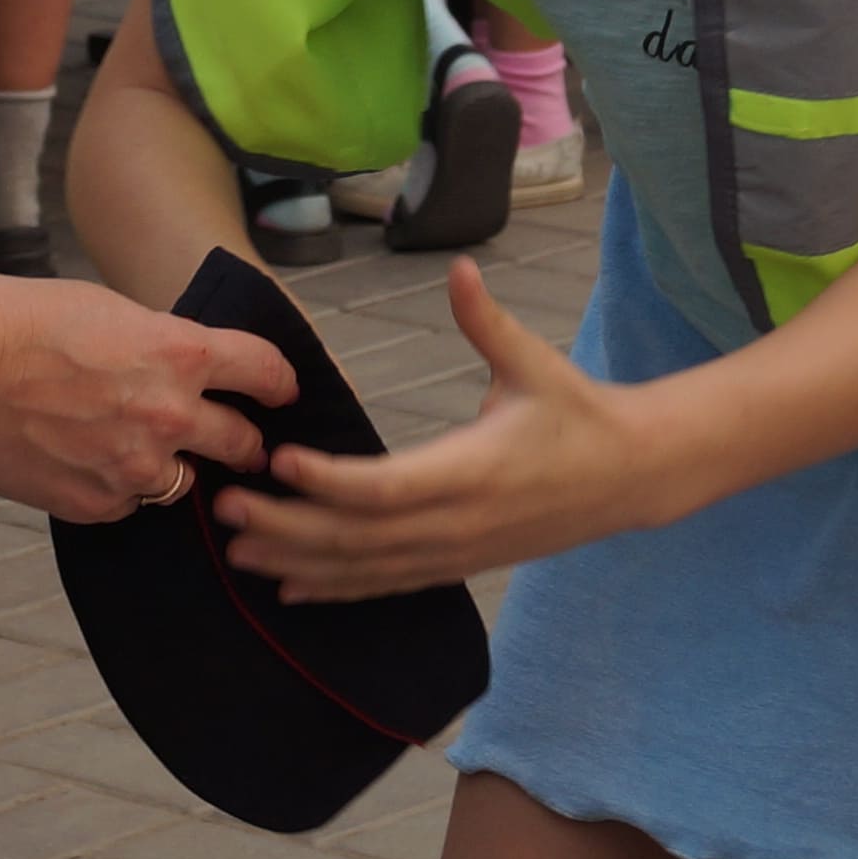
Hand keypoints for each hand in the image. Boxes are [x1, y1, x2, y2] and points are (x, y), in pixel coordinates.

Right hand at [0, 277, 294, 522]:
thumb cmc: (18, 322)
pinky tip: (83, 462)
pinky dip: (117, 489)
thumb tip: (176, 360)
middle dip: (243, 442)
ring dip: (171, 468)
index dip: (279, 384)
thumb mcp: (106, 309)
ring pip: (184, 482)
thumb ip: (156, 341)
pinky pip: (128, 504)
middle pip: (243, 443)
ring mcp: (135, 468)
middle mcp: (170, 415)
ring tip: (134, 450)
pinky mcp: (98, 504)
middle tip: (237, 443)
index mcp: (180, 354)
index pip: (265, 373)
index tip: (280, 392)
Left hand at [216, 260, 671, 601]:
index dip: (329, 480)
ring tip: (239, 555)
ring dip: (301, 563)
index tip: (280, 459)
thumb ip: (487, 321)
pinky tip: (292, 591)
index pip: (386, 487)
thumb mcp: (535, 363)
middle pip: (360, 537)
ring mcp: (456, 553)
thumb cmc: (578, 412)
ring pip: (367, 569)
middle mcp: (458, 523)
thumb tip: (462, 267)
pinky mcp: (458, 566)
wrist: (630, 477)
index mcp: (472, 470)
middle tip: (228, 508)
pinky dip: (338, 589)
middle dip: (290, 527)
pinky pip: (388, 584)